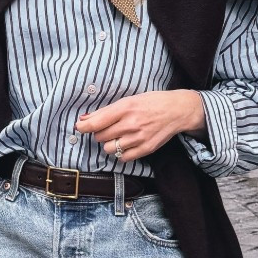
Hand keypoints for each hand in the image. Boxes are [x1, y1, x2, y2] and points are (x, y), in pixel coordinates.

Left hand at [74, 89, 205, 161]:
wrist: (177, 110)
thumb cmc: (152, 102)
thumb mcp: (129, 100)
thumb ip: (107, 111)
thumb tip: (85, 119)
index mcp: (125, 108)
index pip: (96, 122)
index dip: (84, 126)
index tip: (80, 127)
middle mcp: (131, 124)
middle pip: (100, 137)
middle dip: (100, 133)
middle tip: (108, 128)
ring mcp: (139, 138)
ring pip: (109, 149)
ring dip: (109, 144)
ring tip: (118, 137)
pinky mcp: (146, 149)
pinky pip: (122, 158)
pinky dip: (120, 153)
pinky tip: (126, 144)